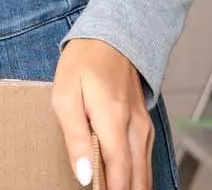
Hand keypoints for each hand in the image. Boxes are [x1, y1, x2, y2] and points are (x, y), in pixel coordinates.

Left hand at [52, 37, 153, 189]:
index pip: (119, 173)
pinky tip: (126, 184)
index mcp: (114, 120)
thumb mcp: (65, 96)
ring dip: (133, 188)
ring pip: (145, 173)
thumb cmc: (84, 63)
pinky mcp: (145, 126)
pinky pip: (146, 161)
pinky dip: (138, 178)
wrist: (112, 36)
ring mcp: (144, 127)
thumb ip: (75, 138)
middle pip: (137, 180)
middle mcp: (136, 128)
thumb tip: (84, 176)